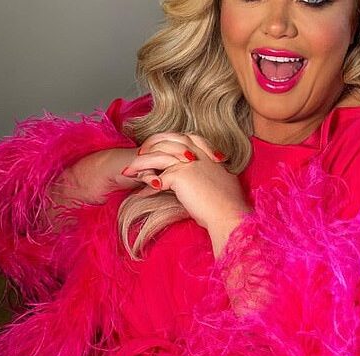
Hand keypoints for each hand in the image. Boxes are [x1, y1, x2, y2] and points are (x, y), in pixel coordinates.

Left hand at [121, 132, 251, 255]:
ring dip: (141, 162)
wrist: (229, 214)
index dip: (169, 140)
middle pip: (168, 140)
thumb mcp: (222, 183)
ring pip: (157, 155)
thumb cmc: (229, 205)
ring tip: (129, 170)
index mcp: (208, 154)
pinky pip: (156, 178)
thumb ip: (211, 176)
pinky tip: (140, 193)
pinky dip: (146, 186)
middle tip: (140, 153)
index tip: (159, 146)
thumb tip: (204, 181)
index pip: (185, 137)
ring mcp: (189, 163)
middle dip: (151, 144)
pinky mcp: (180, 176)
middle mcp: (198, 154)